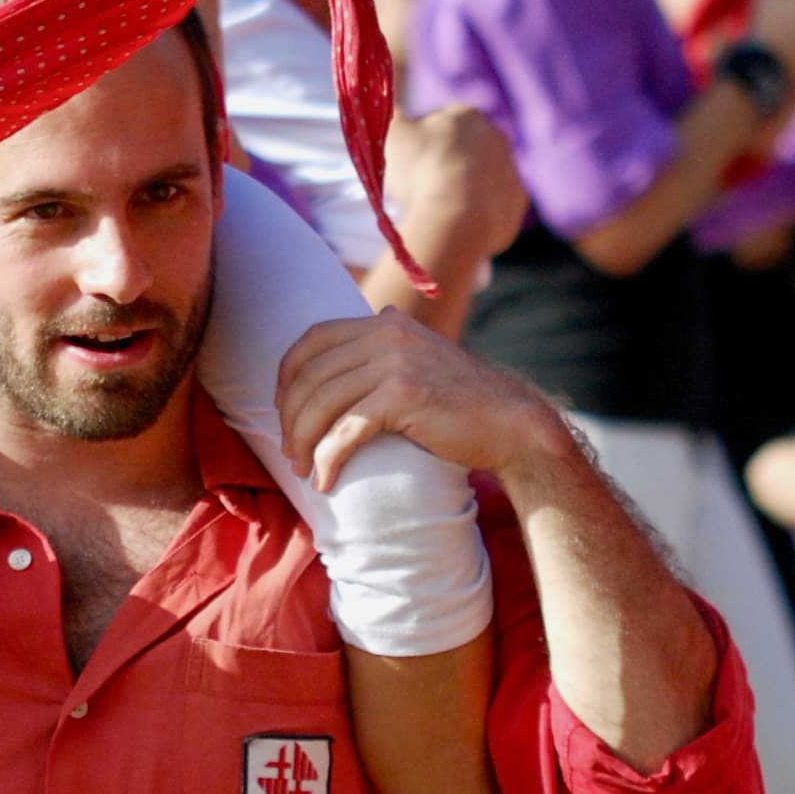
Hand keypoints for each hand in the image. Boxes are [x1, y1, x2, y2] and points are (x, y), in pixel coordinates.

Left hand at [276, 311, 563, 491]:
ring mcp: (395, 363)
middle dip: (289, 416)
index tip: (282, 409)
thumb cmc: (463, 400)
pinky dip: (328, 459)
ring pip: (321, 404)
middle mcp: (386, 333)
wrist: (512, 422)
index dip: (286, 376)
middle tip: (289, 450)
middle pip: (309, 375)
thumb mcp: (422, 356)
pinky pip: (346, 430)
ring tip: (302, 468)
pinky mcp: (404, 397)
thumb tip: (377, 313)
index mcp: (385, 322)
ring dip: (302, 441)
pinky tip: (325, 480)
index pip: (312, 339)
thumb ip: (391, 344)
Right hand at [385, 106, 525, 263]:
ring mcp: (511, 169)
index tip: (404, 160)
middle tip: (419, 185)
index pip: (438, 120)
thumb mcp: (392, 133)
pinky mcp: (517, 201)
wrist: (457, 219)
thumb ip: (386, 111)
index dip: (418, 139)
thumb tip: (378, 98)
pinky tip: (458, 222)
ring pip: (479, 176)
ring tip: (437, 207)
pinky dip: (477, 212)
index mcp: (466, 114)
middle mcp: (496, 136)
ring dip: (461, 187)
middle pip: (462, 148)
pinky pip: (493, 204)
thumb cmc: (421, 170)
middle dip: (443, 162)